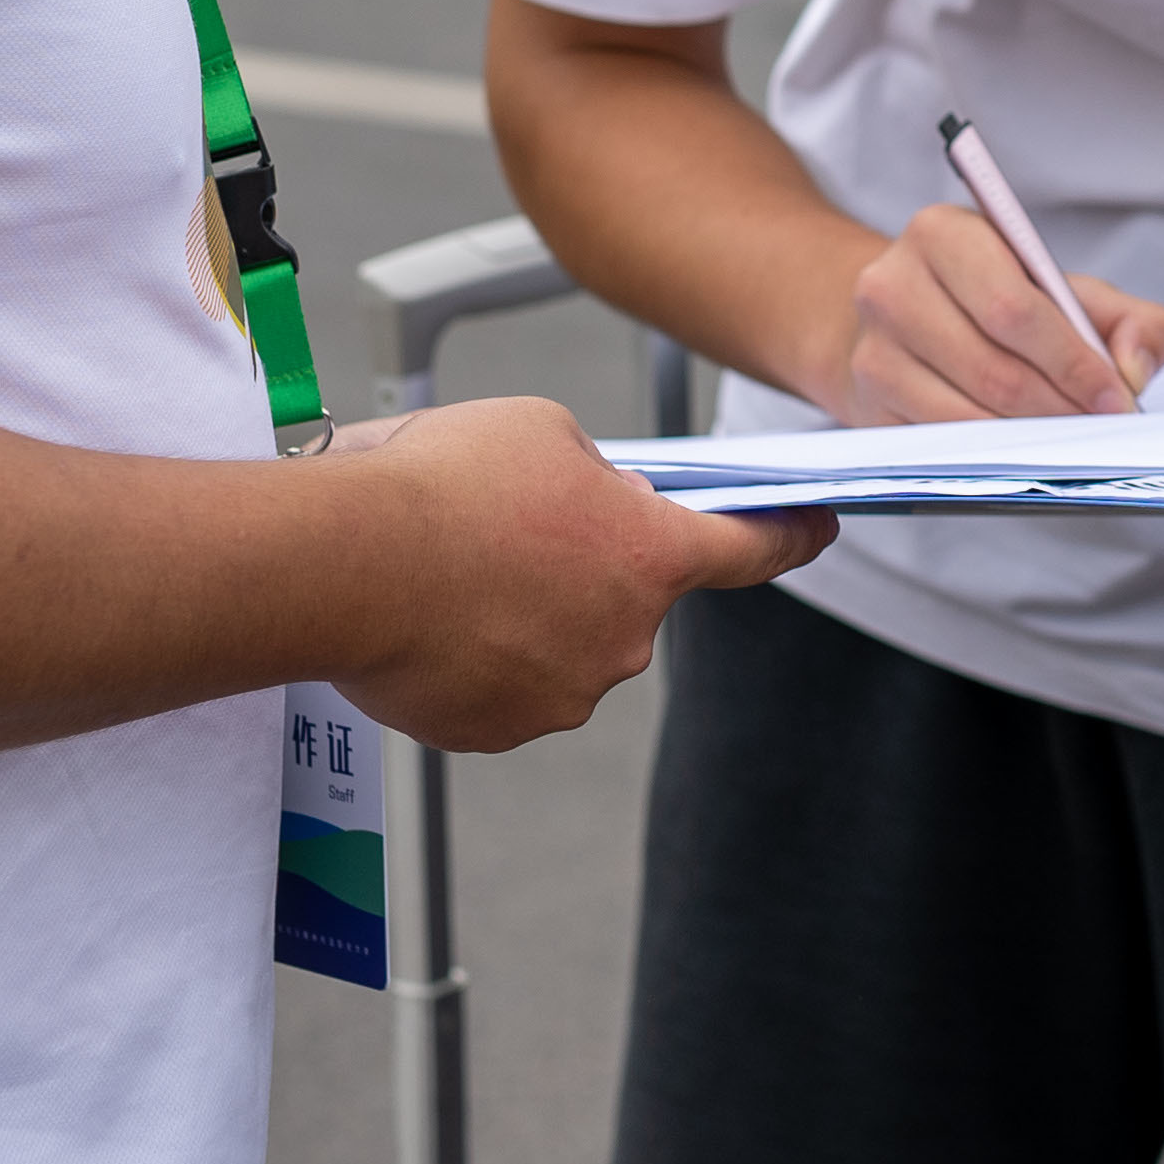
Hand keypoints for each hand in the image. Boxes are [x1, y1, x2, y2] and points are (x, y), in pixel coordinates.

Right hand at [317, 395, 830, 753]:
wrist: (346, 562)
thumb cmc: (441, 485)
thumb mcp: (542, 433)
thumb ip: (592, 477)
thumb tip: (590, 505)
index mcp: (651, 555)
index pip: (748, 549)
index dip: (787, 536)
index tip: (816, 529)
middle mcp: (624, 637)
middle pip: (626, 599)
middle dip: (583, 568)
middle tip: (513, 531)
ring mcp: (562, 694)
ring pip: (559, 645)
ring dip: (522, 613)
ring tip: (452, 570)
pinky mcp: (497, 730)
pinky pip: (502, 688)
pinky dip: (476, 658)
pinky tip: (431, 617)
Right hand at [838, 205, 1163, 423]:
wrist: (904, 316)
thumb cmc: (994, 298)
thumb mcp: (1066, 288)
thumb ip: (1129, 319)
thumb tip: (1135, 369)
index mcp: (943, 234)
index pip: (1014, 309)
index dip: (1072, 361)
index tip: (1116, 397)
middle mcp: (892, 286)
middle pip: (992, 368)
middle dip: (1059, 407)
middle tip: (1101, 427)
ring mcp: (872, 350)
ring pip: (965, 416)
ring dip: (1029, 438)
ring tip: (1071, 440)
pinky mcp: (867, 406)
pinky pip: (940, 445)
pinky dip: (992, 456)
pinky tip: (1024, 450)